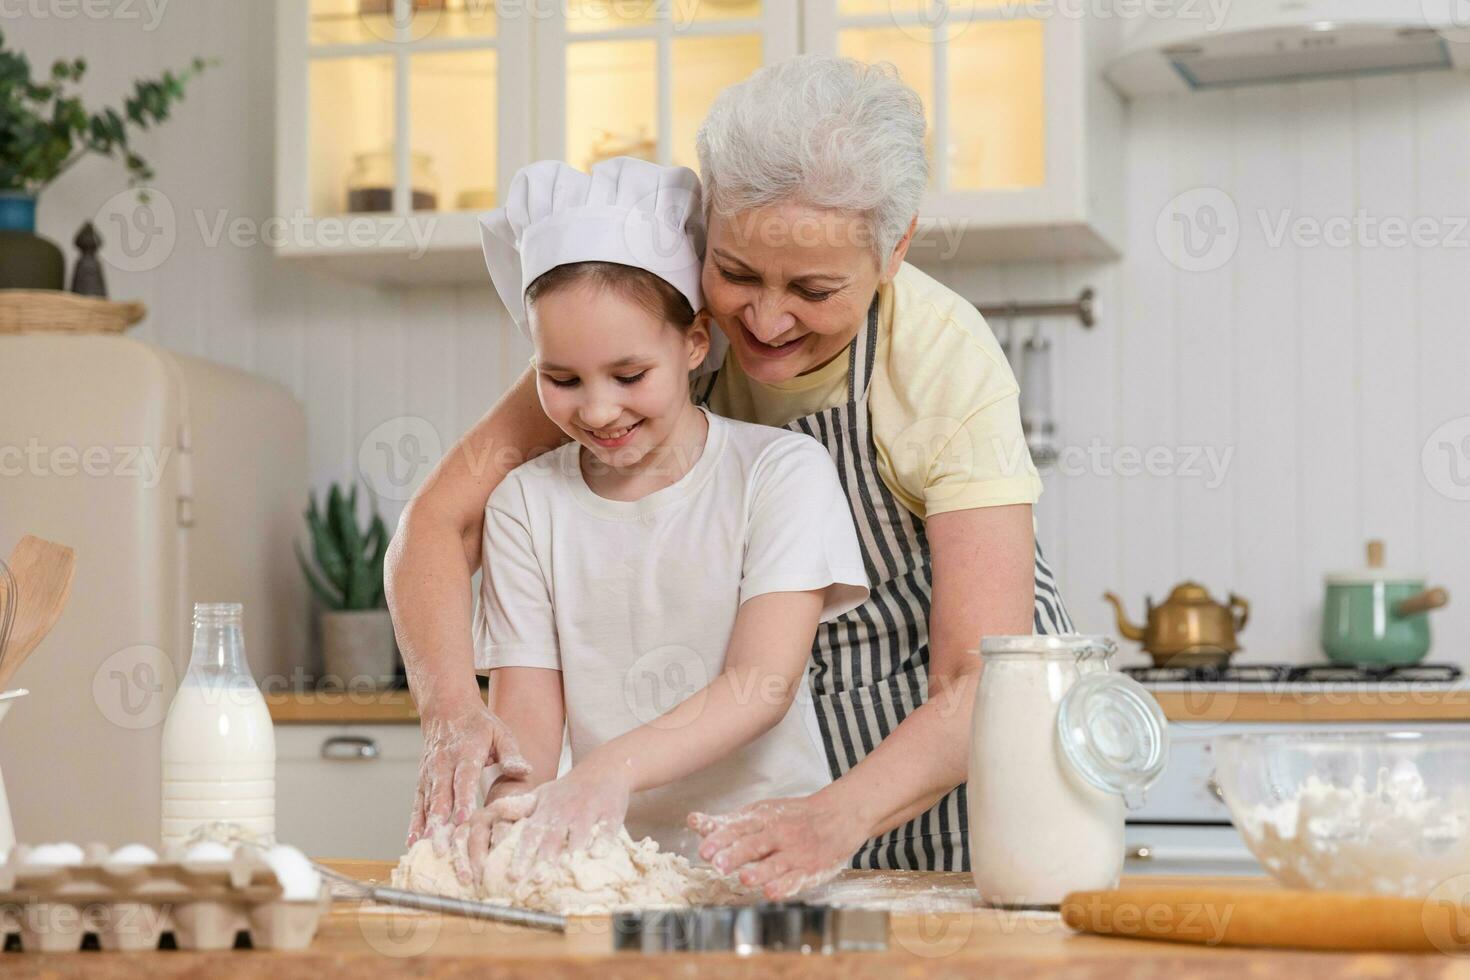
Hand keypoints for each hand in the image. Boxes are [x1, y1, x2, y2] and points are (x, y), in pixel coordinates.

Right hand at [407, 697, 531, 853]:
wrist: (447, 709)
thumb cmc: (479, 725)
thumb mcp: (501, 733)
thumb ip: (511, 754)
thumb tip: (524, 771)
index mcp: (466, 753)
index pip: (464, 779)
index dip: (463, 799)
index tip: (463, 819)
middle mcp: (444, 765)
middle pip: (441, 796)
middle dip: (440, 822)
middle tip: (441, 846)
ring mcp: (430, 774)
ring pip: (427, 803)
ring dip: (427, 827)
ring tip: (428, 850)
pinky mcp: (422, 781)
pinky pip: (417, 804)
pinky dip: (414, 823)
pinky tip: (413, 843)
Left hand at [452, 760, 631, 884]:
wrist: (604, 769)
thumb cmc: (568, 789)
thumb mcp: (542, 795)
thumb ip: (518, 809)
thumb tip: (489, 816)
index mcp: (546, 810)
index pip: (530, 834)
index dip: (521, 854)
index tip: (511, 876)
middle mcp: (565, 811)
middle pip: (552, 837)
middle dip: (543, 859)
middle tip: (534, 881)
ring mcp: (589, 811)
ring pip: (578, 834)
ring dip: (571, 853)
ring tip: (565, 871)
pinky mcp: (611, 812)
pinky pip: (607, 828)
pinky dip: (602, 841)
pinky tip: (598, 855)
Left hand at [688, 792, 866, 899]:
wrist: (838, 816)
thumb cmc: (792, 817)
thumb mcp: (760, 814)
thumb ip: (726, 823)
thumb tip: (693, 822)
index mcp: (763, 819)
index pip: (739, 828)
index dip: (720, 839)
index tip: (704, 849)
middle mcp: (778, 835)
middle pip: (754, 845)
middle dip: (735, 855)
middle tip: (717, 864)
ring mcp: (794, 853)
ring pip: (775, 864)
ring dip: (759, 872)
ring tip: (744, 878)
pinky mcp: (809, 870)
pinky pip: (795, 879)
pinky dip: (784, 886)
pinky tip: (771, 892)